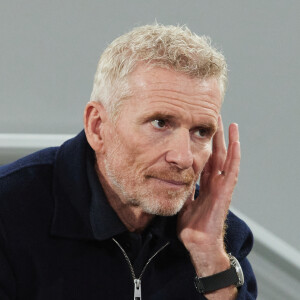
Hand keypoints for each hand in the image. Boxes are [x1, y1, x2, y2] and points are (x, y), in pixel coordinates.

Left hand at [177, 116, 239, 274]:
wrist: (197, 243)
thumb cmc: (191, 226)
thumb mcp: (183, 201)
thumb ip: (183, 189)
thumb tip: (175, 178)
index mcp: (204, 185)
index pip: (206, 160)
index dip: (205, 146)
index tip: (201, 130)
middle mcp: (215, 183)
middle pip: (217, 155)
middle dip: (216, 138)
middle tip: (215, 120)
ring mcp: (222, 187)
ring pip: (227, 159)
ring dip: (229, 142)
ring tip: (229, 124)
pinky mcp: (226, 192)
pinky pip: (232, 171)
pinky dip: (235, 156)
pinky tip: (235, 143)